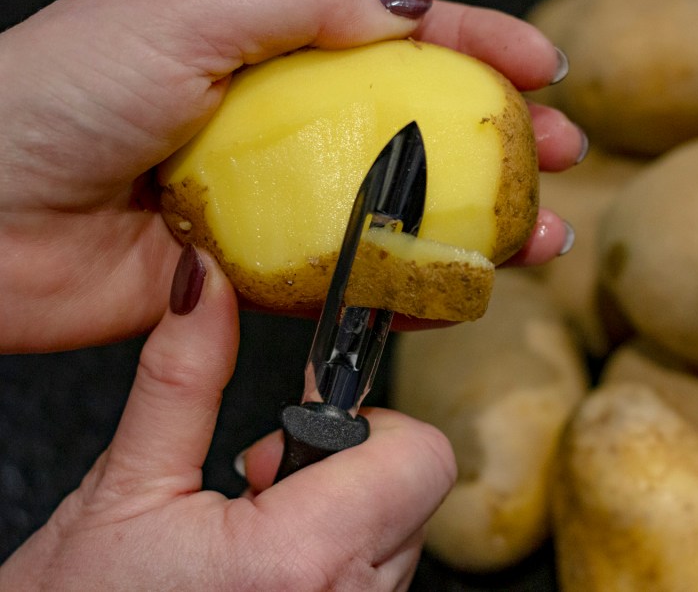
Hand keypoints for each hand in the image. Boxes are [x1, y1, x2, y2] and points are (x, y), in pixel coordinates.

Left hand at [0, 0, 583, 352]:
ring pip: (400, 210)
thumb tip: (402, 11)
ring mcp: (274, 201)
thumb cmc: (54, 96)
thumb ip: (296, 5)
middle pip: (417, 127)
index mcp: (266, 47)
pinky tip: (460, 291)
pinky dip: (409, 287)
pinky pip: (349, 278)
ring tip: (541, 237)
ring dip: (478, 225)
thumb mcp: (178, 13)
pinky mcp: (256, 274)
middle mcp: (281, 123)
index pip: (395, 36)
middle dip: (500, 141)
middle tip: (563, 156)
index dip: (476, 44)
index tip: (541, 67)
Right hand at [0, 246, 456, 590]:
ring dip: (341, 510)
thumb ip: (182, 379)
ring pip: (399, 530)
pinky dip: (336, 553)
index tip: (314, 414)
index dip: (369, 422)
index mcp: (301, 557)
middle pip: (414, 487)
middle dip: (349, 463)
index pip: (420, 455)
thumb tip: (204, 287)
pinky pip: (375, 573)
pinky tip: (268, 565)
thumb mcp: (123, 488)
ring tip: (255, 528)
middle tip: (263, 479)